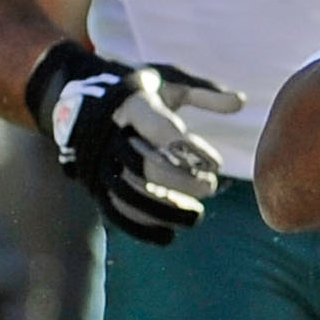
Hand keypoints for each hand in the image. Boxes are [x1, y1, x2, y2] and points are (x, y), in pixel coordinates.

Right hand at [25, 42, 241, 245]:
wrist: (78, 99)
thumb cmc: (139, 92)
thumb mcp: (168, 83)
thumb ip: (204, 94)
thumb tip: (242, 102)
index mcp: (133, 105)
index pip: (161, 130)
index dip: (191, 150)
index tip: (217, 164)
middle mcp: (112, 134)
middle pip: (147, 165)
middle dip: (182, 182)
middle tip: (211, 187)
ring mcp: (100, 161)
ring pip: (131, 193)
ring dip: (166, 210)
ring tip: (195, 215)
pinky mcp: (94, 182)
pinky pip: (114, 211)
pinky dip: (142, 227)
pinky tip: (168, 235)